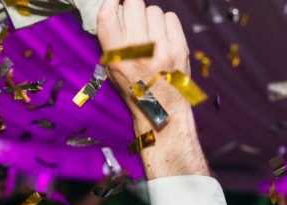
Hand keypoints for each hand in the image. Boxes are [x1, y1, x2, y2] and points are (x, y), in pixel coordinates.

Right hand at [97, 0, 190, 118]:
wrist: (163, 111)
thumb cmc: (135, 88)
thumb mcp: (113, 69)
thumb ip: (112, 40)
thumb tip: (115, 9)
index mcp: (116, 56)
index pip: (107, 15)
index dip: (110, 0)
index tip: (114, 0)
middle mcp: (137, 50)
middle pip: (134, 3)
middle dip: (133, 8)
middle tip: (135, 20)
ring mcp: (161, 48)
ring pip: (154, 10)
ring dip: (151, 18)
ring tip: (151, 35)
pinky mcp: (179, 48)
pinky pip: (171, 17)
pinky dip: (166, 24)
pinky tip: (164, 38)